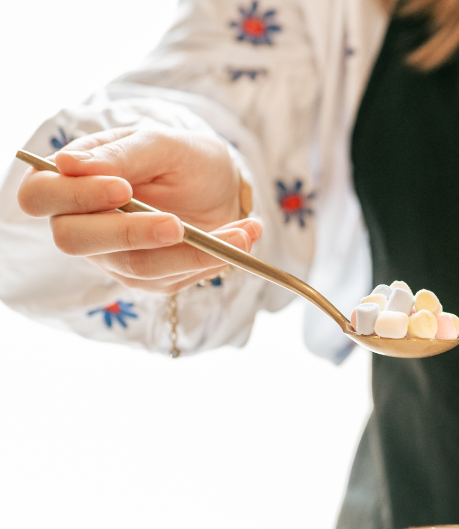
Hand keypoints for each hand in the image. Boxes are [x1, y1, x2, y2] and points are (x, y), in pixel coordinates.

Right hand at [17, 126, 262, 293]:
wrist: (221, 188)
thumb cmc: (183, 158)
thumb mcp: (161, 144)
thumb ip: (122, 153)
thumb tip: (69, 164)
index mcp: (72, 182)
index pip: (40, 197)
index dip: (73, 197)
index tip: (121, 188)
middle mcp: (85, 224)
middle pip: (73, 240)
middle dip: (126, 233)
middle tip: (176, 225)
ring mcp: (115, 257)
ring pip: (134, 266)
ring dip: (191, 251)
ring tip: (241, 231)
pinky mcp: (151, 279)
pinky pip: (174, 277)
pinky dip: (212, 259)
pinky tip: (242, 238)